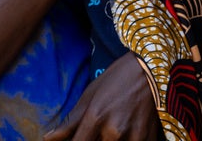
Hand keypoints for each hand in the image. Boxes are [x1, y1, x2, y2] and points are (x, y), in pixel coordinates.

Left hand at [43, 54, 159, 140]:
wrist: (153, 69)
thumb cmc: (118, 78)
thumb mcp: (91, 94)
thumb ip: (70, 121)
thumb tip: (48, 138)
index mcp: (96, 117)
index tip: (77, 140)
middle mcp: (113, 131)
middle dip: (93, 140)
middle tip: (97, 129)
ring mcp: (133, 137)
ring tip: (112, 127)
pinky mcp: (148, 139)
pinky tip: (126, 131)